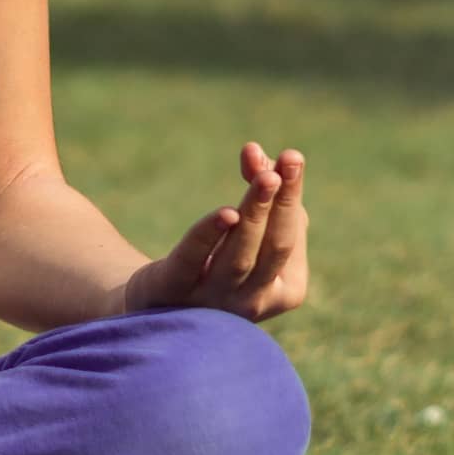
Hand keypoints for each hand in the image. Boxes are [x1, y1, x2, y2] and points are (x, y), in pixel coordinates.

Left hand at [122, 143, 308, 322]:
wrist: (161, 301)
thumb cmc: (218, 259)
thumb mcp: (246, 227)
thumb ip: (257, 189)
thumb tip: (256, 152)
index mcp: (286, 290)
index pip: (291, 237)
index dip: (290, 195)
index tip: (292, 155)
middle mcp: (255, 302)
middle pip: (274, 246)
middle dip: (282, 203)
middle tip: (289, 161)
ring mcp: (216, 302)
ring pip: (240, 255)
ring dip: (255, 212)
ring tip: (265, 176)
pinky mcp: (176, 290)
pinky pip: (194, 260)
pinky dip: (210, 235)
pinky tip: (225, 213)